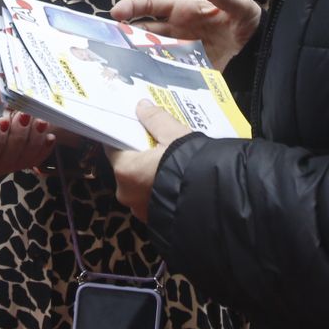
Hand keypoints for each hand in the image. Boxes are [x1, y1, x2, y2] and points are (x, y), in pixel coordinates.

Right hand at [0, 81, 56, 177]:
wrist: (5, 112)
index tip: (3, 121)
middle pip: (3, 159)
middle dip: (17, 136)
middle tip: (24, 115)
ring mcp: (4, 167)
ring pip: (20, 160)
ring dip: (32, 139)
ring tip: (40, 121)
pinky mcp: (21, 164)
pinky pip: (34, 160)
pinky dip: (42, 148)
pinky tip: (48, 136)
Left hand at [105, 100, 193, 221]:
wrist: (214, 201)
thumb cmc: (188, 165)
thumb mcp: (174, 135)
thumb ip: (156, 119)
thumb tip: (142, 106)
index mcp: (125, 170)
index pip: (113, 148)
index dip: (125, 137)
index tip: (136, 129)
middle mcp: (126, 193)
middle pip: (128, 167)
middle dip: (141, 157)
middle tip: (159, 144)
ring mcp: (140, 211)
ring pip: (140, 185)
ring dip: (152, 175)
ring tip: (172, 163)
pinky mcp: (156, 222)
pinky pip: (153, 200)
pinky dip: (161, 190)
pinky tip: (177, 181)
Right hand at [109, 0, 260, 70]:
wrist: (258, 49)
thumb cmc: (246, 20)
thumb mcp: (239, 5)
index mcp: (182, 9)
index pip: (151, 6)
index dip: (132, 7)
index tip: (116, 13)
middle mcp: (175, 30)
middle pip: (143, 32)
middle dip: (125, 37)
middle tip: (109, 45)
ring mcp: (178, 51)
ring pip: (149, 54)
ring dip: (136, 59)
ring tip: (121, 68)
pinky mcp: (186, 70)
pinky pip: (165, 74)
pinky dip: (153, 77)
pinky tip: (144, 85)